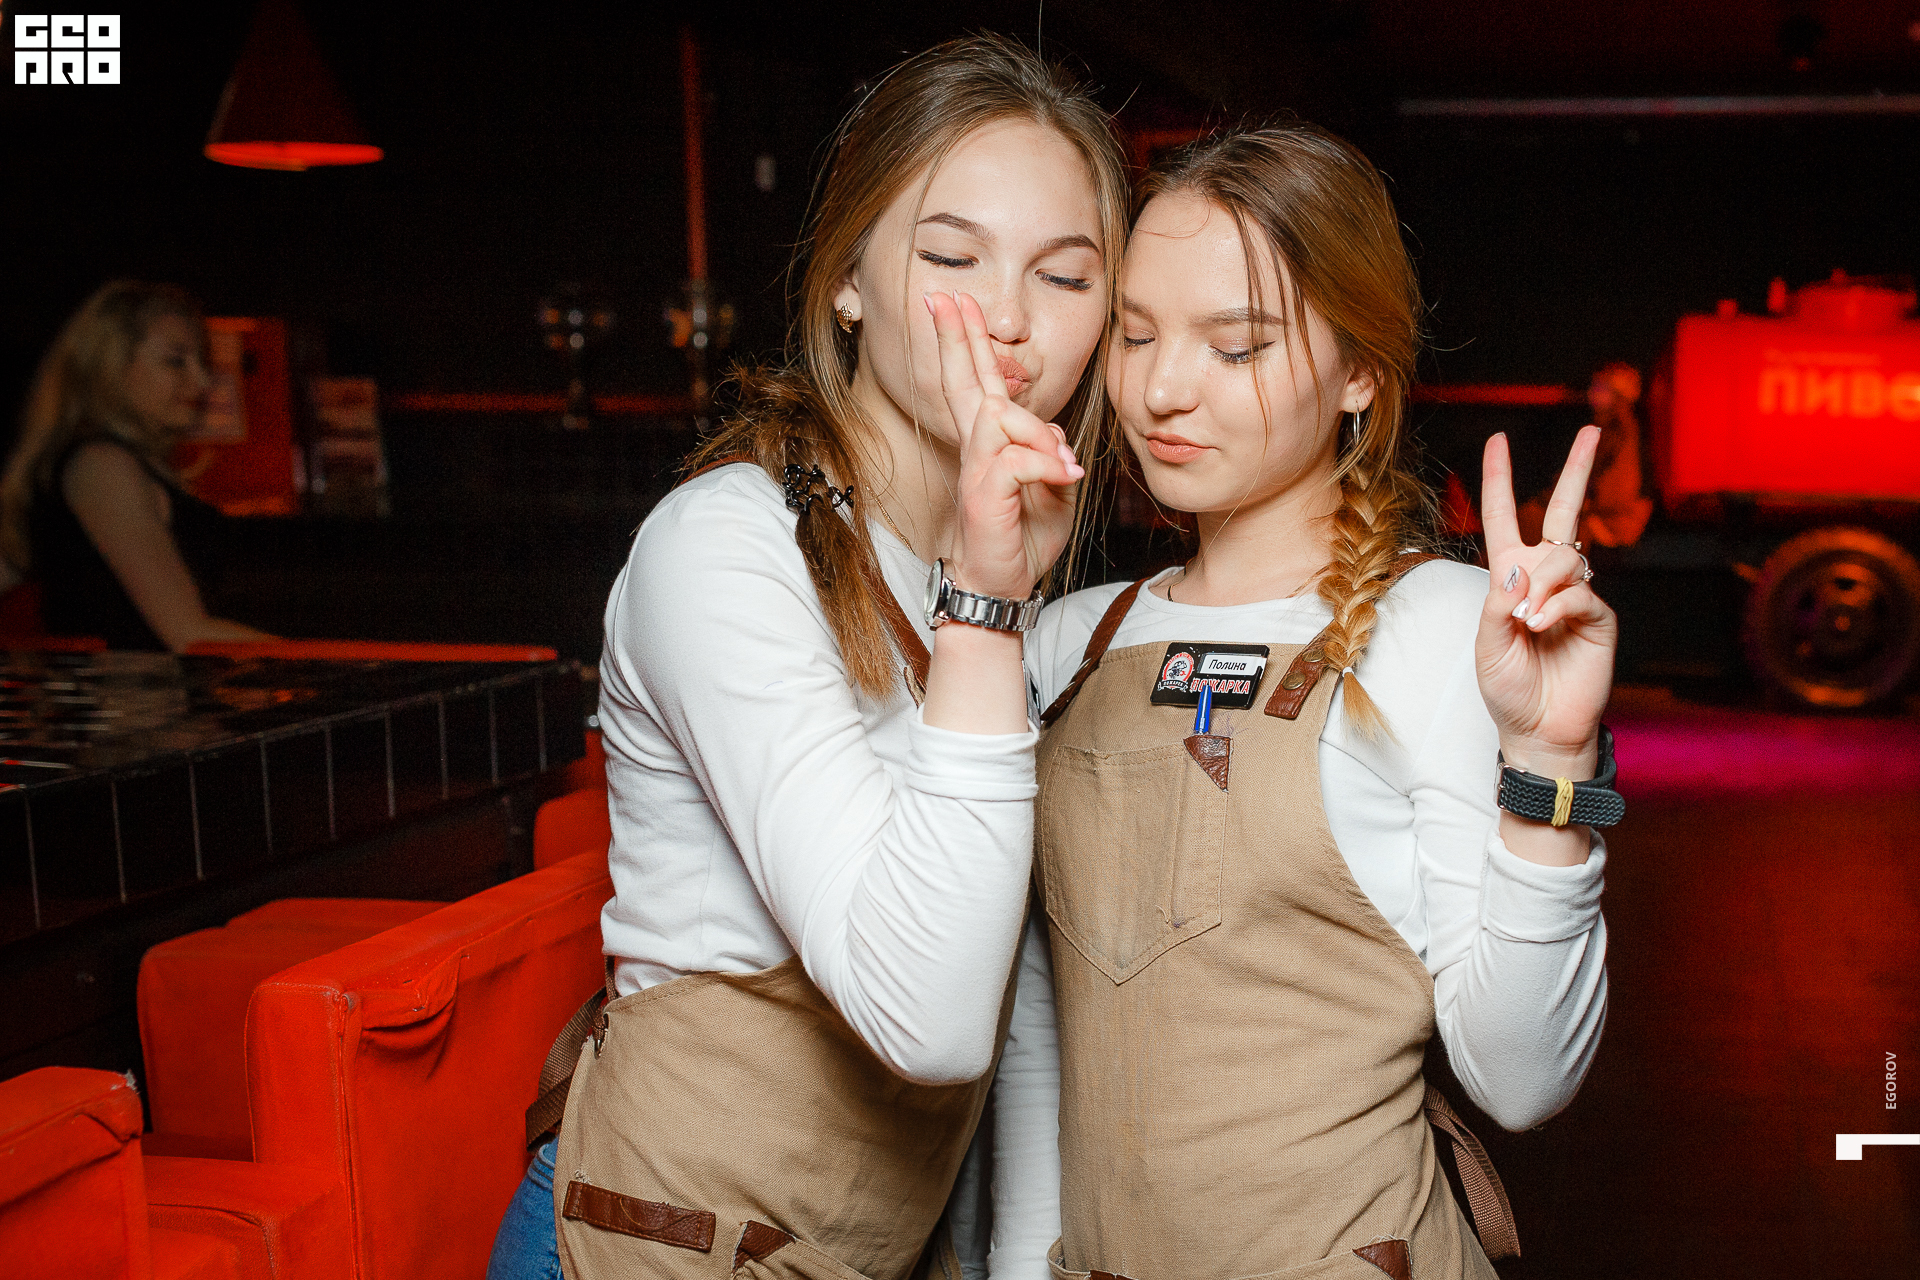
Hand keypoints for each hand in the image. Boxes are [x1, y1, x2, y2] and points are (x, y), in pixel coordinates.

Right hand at [927, 290, 1083, 599]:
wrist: (1000, 586)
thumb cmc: (1021, 539)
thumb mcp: (1050, 489)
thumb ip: (1049, 452)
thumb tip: (1054, 432)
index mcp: (990, 444)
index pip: (976, 383)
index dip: (966, 342)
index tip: (955, 303)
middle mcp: (977, 450)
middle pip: (965, 383)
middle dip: (958, 337)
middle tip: (945, 297)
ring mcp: (977, 470)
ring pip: (999, 416)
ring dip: (1037, 434)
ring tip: (1063, 468)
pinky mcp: (985, 494)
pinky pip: (1017, 459)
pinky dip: (1045, 465)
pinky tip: (1063, 480)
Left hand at [1475, 426, 1617, 778]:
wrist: (1537, 728)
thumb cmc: (1507, 687)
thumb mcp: (1486, 643)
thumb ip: (1498, 601)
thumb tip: (1520, 564)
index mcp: (1510, 577)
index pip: (1505, 518)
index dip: (1501, 480)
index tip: (1499, 441)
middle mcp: (1546, 578)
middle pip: (1564, 512)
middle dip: (1577, 470)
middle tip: (1592, 430)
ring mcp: (1576, 595)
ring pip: (1565, 557)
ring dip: (1542, 584)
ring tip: (1527, 622)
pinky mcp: (1600, 616)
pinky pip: (1580, 592)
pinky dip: (1556, 605)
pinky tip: (1541, 626)